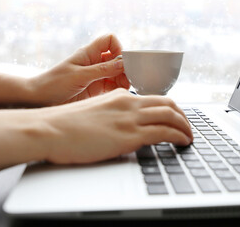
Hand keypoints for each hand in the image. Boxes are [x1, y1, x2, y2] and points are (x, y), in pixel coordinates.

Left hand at [29, 34, 129, 105]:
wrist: (38, 99)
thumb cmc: (53, 83)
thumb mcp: (79, 76)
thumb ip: (102, 70)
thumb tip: (122, 63)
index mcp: (88, 53)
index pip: (109, 40)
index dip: (118, 48)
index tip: (121, 62)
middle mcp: (94, 63)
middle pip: (116, 58)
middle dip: (123, 67)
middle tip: (126, 79)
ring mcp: (95, 76)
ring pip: (116, 73)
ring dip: (122, 80)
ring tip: (123, 88)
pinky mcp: (95, 89)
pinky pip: (112, 86)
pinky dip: (117, 89)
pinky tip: (116, 94)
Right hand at [39, 88, 192, 163]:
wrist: (50, 129)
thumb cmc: (65, 124)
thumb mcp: (94, 112)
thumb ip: (111, 115)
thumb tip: (120, 125)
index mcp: (120, 96)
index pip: (154, 98)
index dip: (170, 109)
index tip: (175, 118)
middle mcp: (128, 103)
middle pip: (168, 103)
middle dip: (183, 116)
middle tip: (187, 127)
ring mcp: (129, 118)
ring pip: (170, 116)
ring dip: (185, 127)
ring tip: (189, 137)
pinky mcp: (128, 135)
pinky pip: (164, 132)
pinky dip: (179, 136)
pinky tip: (183, 142)